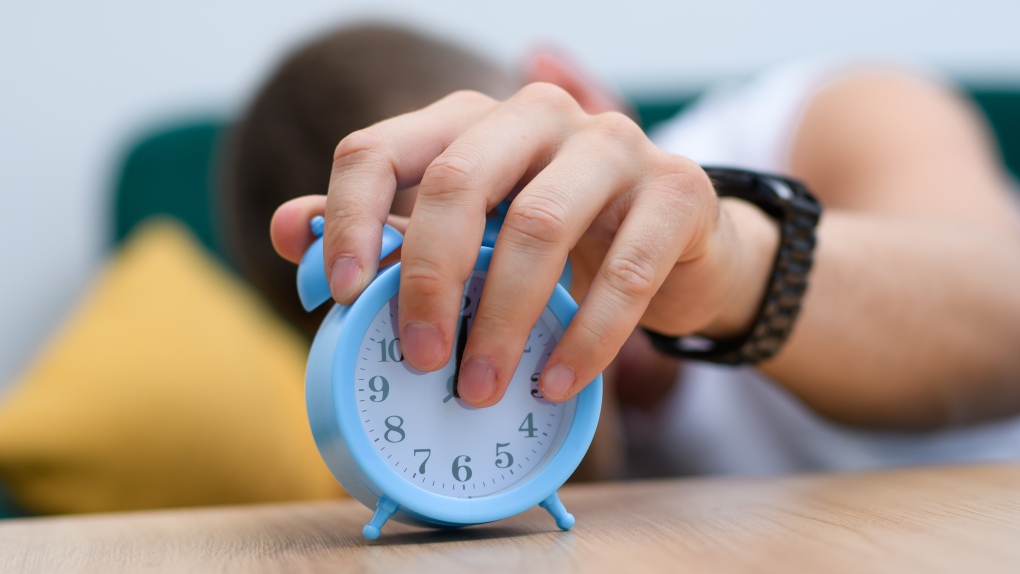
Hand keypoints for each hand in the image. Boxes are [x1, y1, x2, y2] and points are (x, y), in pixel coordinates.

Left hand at [271, 84, 775, 407]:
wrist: (676, 241)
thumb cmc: (560, 238)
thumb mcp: (472, 232)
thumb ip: (388, 230)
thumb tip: (293, 233)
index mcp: (472, 120)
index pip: (382, 147)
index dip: (351, 218)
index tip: (343, 294)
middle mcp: (539, 117)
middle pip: (458, 182)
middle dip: (430, 281)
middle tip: (422, 360)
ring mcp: (613, 146)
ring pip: (538, 226)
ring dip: (502, 321)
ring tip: (482, 389)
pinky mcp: (677, 191)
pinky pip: (625, 272)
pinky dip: (586, 338)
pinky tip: (557, 382)